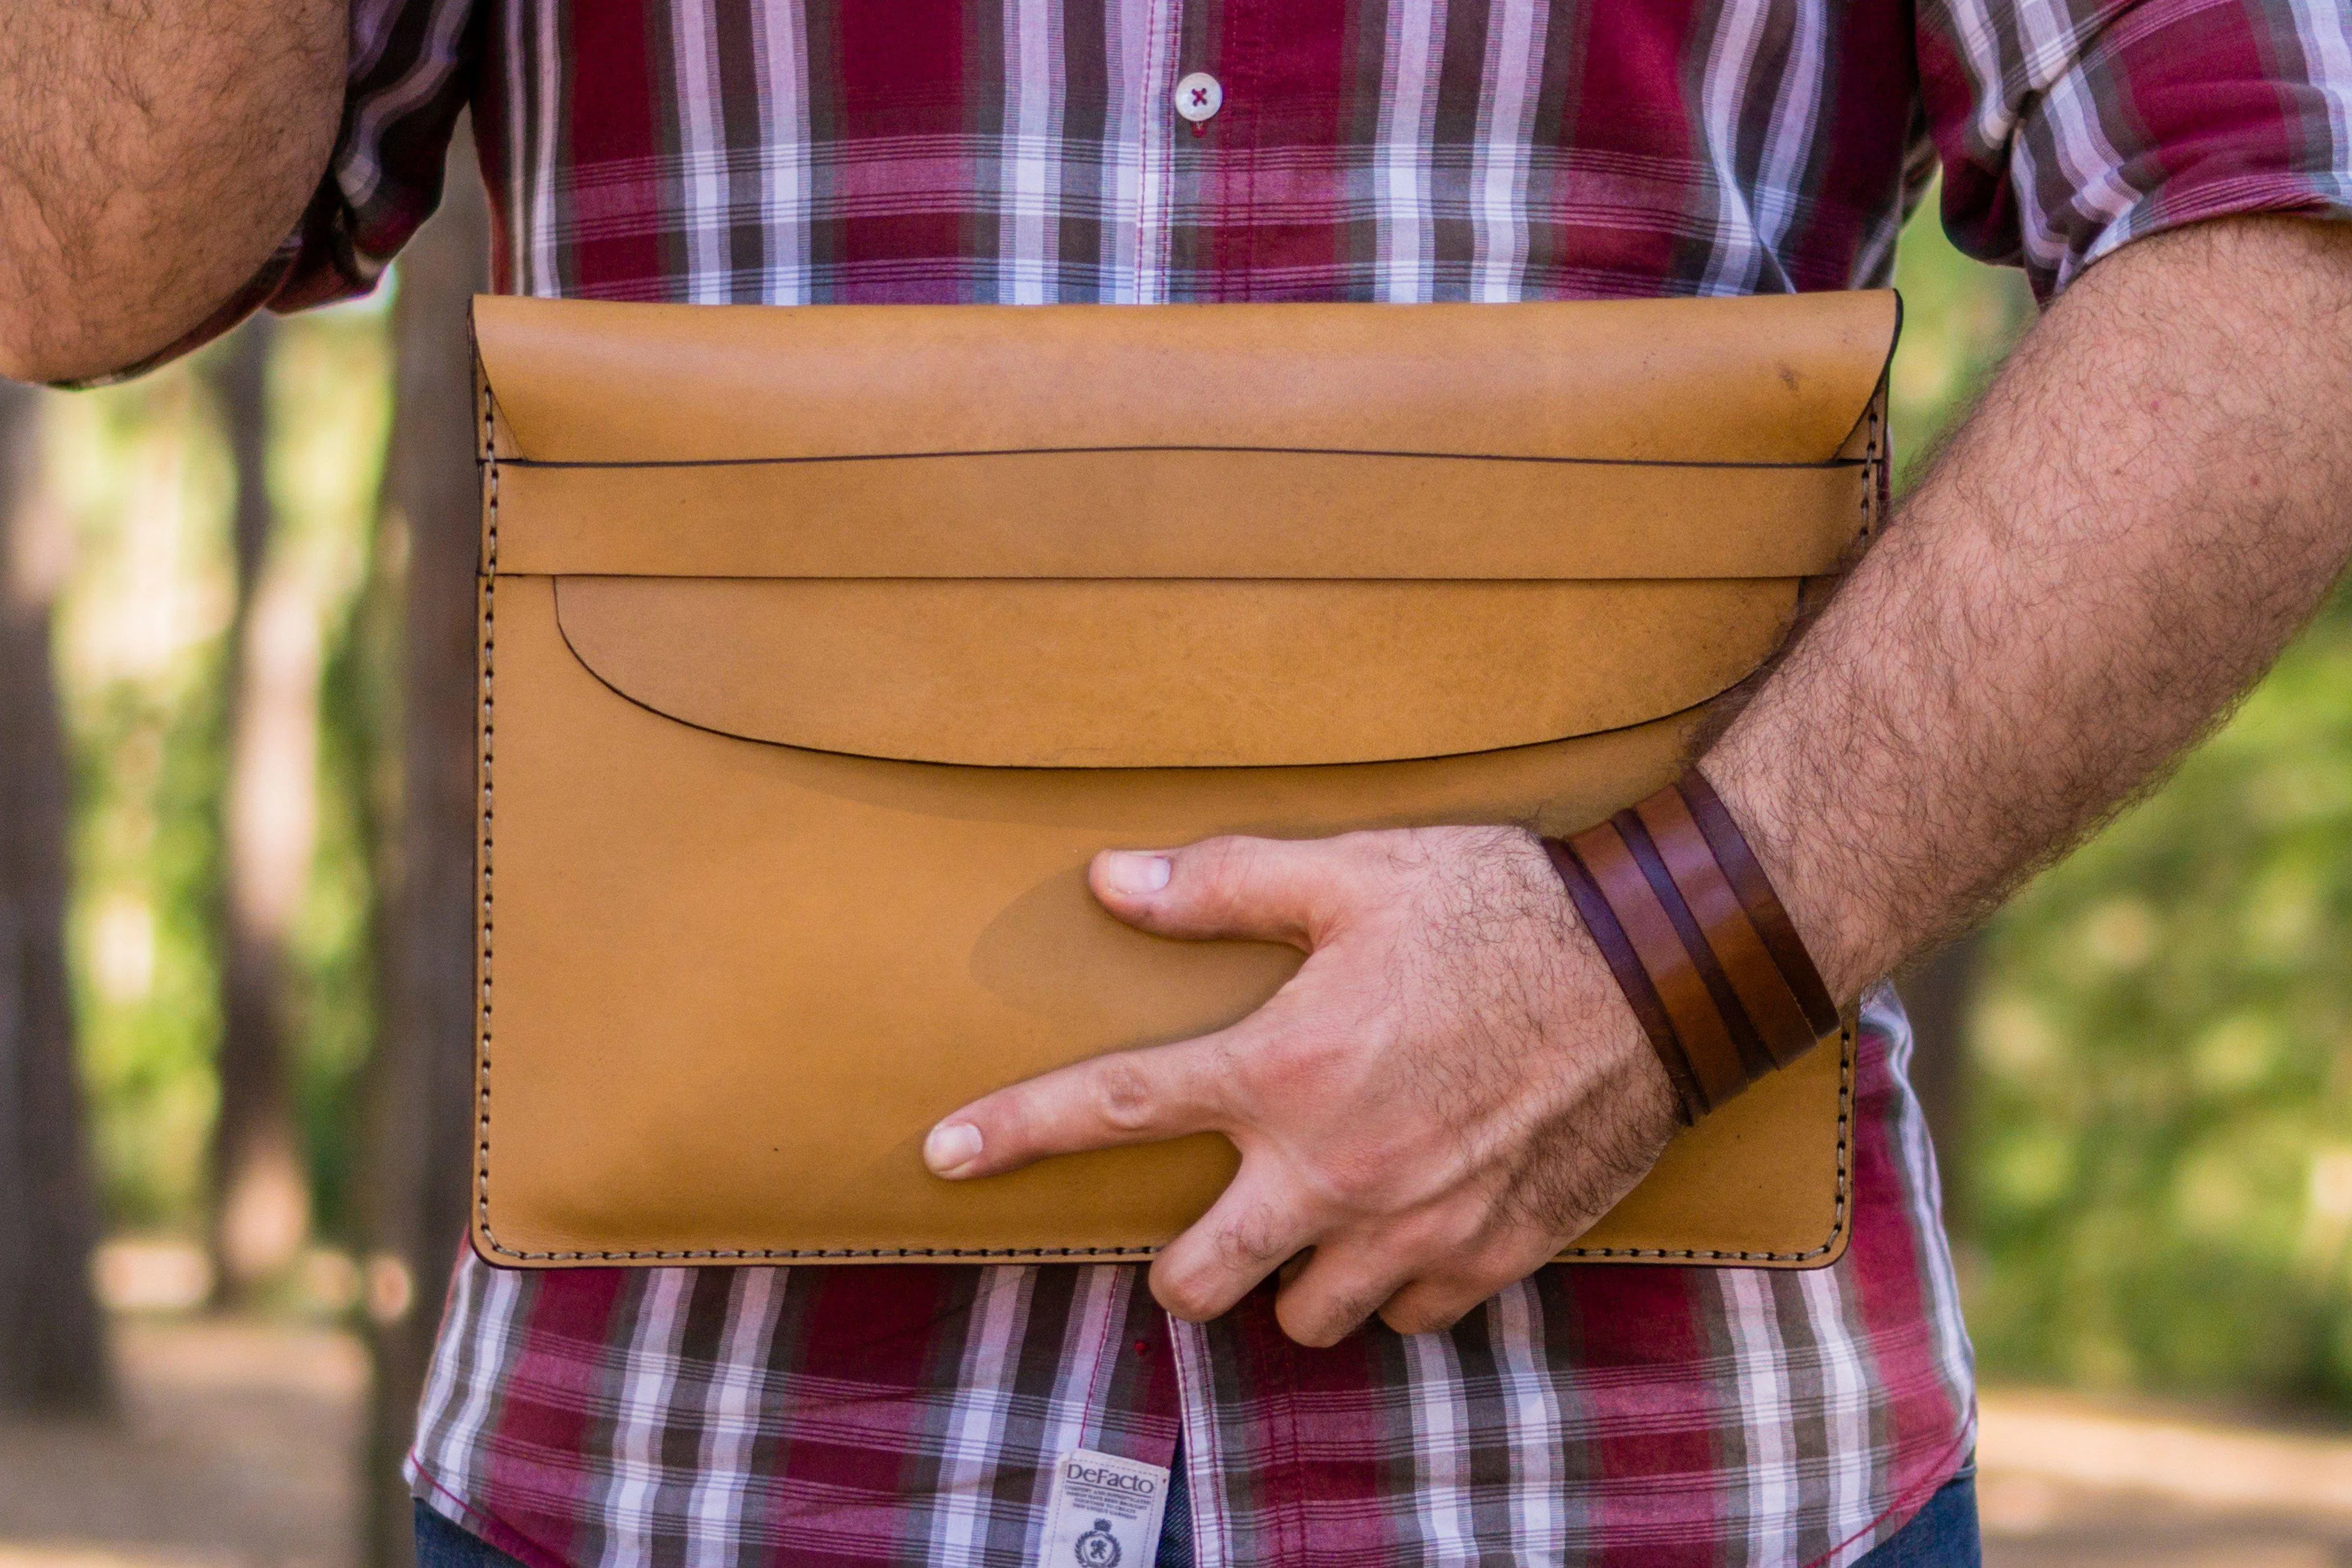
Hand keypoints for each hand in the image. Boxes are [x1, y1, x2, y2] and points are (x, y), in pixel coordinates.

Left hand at [923, 825, 1681, 1344]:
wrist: (1660, 971)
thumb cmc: (1501, 912)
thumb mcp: (1357, 872)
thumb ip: (1225, 886)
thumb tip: (1108, 883)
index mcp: (1284, 1067)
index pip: (1116, 1105)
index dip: (1015, 1132)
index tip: (942, 1155)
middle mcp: (1334, 1169)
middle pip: (1199, 1281)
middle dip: (1185, 1268)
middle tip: (1208, 1226)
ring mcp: (1414, 1228)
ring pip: (1307, 1317)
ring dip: (1296, 1279)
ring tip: (1321, 1219)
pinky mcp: (1492, 1256)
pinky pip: (1411, 1319)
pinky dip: (1398, 1289)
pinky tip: (1411, 1227)